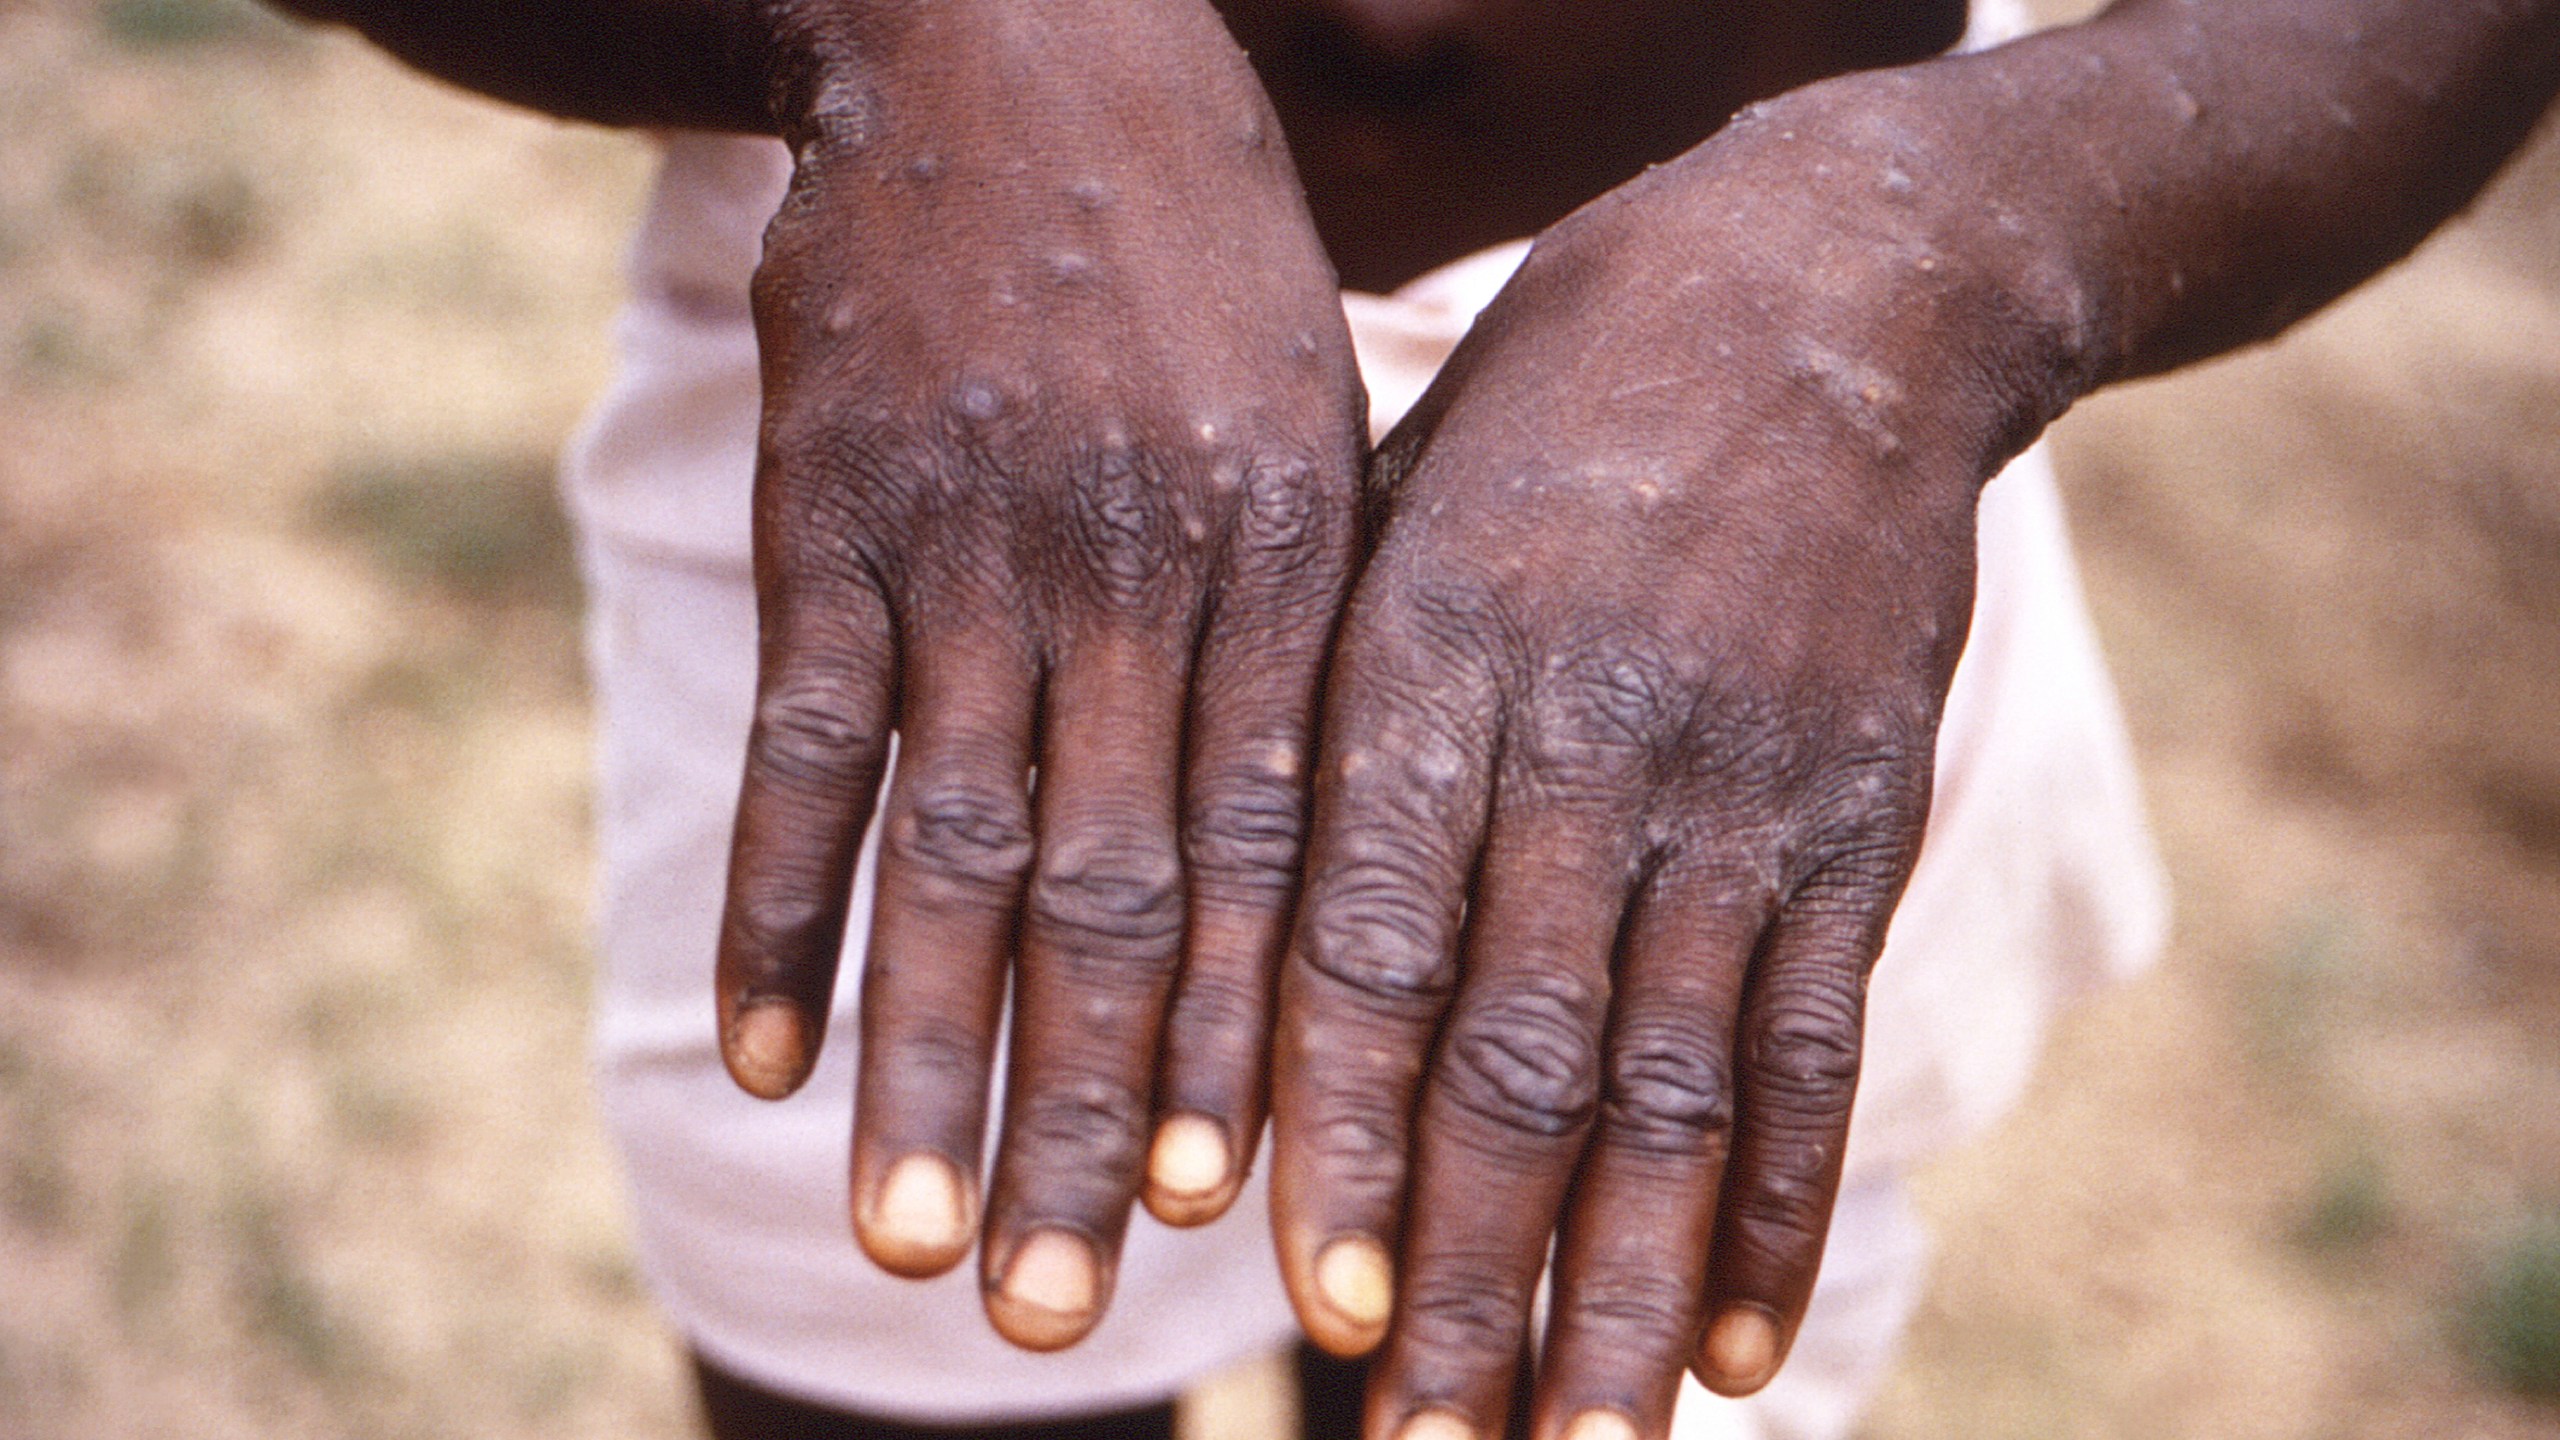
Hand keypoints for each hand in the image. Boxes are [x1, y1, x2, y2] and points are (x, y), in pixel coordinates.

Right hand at [713, 0, 1363, 1350]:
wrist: (1020, 38)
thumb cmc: (1201, 255)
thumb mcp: (1313, 416)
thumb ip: (1314, 627)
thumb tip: (1332, 860)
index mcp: (1286, 558)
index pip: (1279, 851)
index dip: (1258, 1046)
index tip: (1247, 1222)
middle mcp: (1135, 571)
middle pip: (1119, 896)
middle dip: (1097, 1116)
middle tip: (1075, 1313)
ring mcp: (970, 544)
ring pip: (951, 852)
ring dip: (930, 1063)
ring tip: (917, 1247)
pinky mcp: (830, 512)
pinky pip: (800, 743)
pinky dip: (773, 905)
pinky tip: (758, 1056)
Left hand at [1269, 88, 2083, 1436]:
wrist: (1829, 294)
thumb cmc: (1548, 414)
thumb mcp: (1391, 512)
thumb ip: (1324, 722)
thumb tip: (1222, 966)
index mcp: (1432, 659)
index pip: (1373, 938)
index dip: (1342, 1131)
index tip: (1305, 1301)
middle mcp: (1589, 742)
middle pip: (1522, 1053)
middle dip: (1468, 1269)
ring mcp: (1741, 789)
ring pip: (1673, 1086)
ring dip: (1617, 1289)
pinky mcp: (1856, 819)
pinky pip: (1812, 1040)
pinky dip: (1775, 1204)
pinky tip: (1731, 1342)